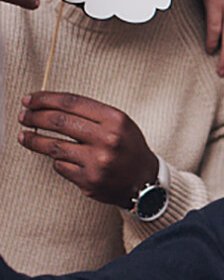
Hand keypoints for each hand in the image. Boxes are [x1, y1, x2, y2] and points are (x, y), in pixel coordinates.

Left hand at [18, 92, 157, 207]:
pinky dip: (57, 160)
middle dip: (35, 117)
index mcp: (115, 120)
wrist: (145, 180)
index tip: (30, 100)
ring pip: (54, 147)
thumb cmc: (128, 148)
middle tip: (24, 116)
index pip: (72, 103)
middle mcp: (107, 139)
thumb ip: (91, 114)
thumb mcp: (120, 123)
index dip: (45, 99)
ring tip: (25, 136)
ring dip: (34, 140)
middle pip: (59, 122)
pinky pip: (61, 166)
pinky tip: (57, 157)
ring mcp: (97, 161)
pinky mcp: (89, 180)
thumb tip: (51, 106)